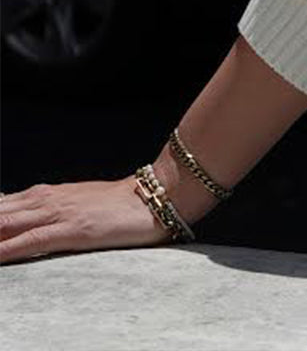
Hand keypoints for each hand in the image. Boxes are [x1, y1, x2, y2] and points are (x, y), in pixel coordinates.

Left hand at [0, 176, 171, 264]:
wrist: (154, 197)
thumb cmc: (115, 205)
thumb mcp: (73, 205)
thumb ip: (44, 212)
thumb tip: (15, 218)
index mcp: (42, 195)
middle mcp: (44, 200)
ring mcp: (56, 214)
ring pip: (5, 226)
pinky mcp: (71, 230)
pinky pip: (30, 242)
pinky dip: (7, 249)